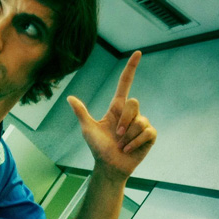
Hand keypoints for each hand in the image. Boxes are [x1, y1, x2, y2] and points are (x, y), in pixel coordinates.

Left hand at [67, 51, 156, 178]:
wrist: (109, 166)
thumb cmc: (98, 147)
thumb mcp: (88, 129)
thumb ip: (81, 113)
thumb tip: (69, 98)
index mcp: (116, 108)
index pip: (125, 84)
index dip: (131, 68)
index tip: (137, 52)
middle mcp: (130, 113)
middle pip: (133, 103)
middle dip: (124, 119)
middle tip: (116, 134)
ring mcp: (142, 124)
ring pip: (140, 120)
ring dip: (127, 135)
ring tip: (121, 144)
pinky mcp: (150, 135)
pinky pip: (147, 132)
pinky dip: (135, 142)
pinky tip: (128, 149)